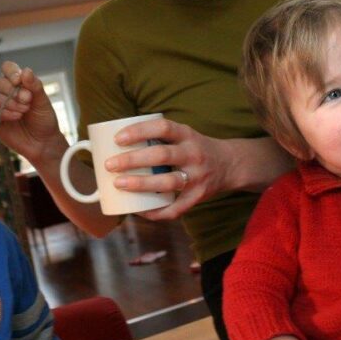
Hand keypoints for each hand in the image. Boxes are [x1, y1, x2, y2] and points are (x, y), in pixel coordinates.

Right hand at [0, 61, 67, 164]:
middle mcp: (6, 93)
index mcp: (19, 84)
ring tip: (23, 112)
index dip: (11, 72)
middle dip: (13, 91)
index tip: (19, 81)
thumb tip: (25, 70)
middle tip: (27, 101)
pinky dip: (3, 113)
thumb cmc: (44, 120)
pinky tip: (15, 118)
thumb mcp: (43, 101)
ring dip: (9, 103)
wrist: (43, 142)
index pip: (8, 68)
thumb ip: (35, 86)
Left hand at [102, 117, 237, 219]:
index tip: (118, 138)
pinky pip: (175, 208)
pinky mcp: (198, 197)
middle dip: (133, 160)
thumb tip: (115, 142)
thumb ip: (158, 137)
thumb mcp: (183, 134)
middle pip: (161, 156)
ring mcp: (197, 177)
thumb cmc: (194, 148)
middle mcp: (193, 154)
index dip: (139, 131)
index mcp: (187, 135)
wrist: (230, 164)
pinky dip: (155, 212)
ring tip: (118, 184)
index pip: (162, 128)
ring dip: (141, 184)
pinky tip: (138, 210)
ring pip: (167, 183)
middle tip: (110, 164)